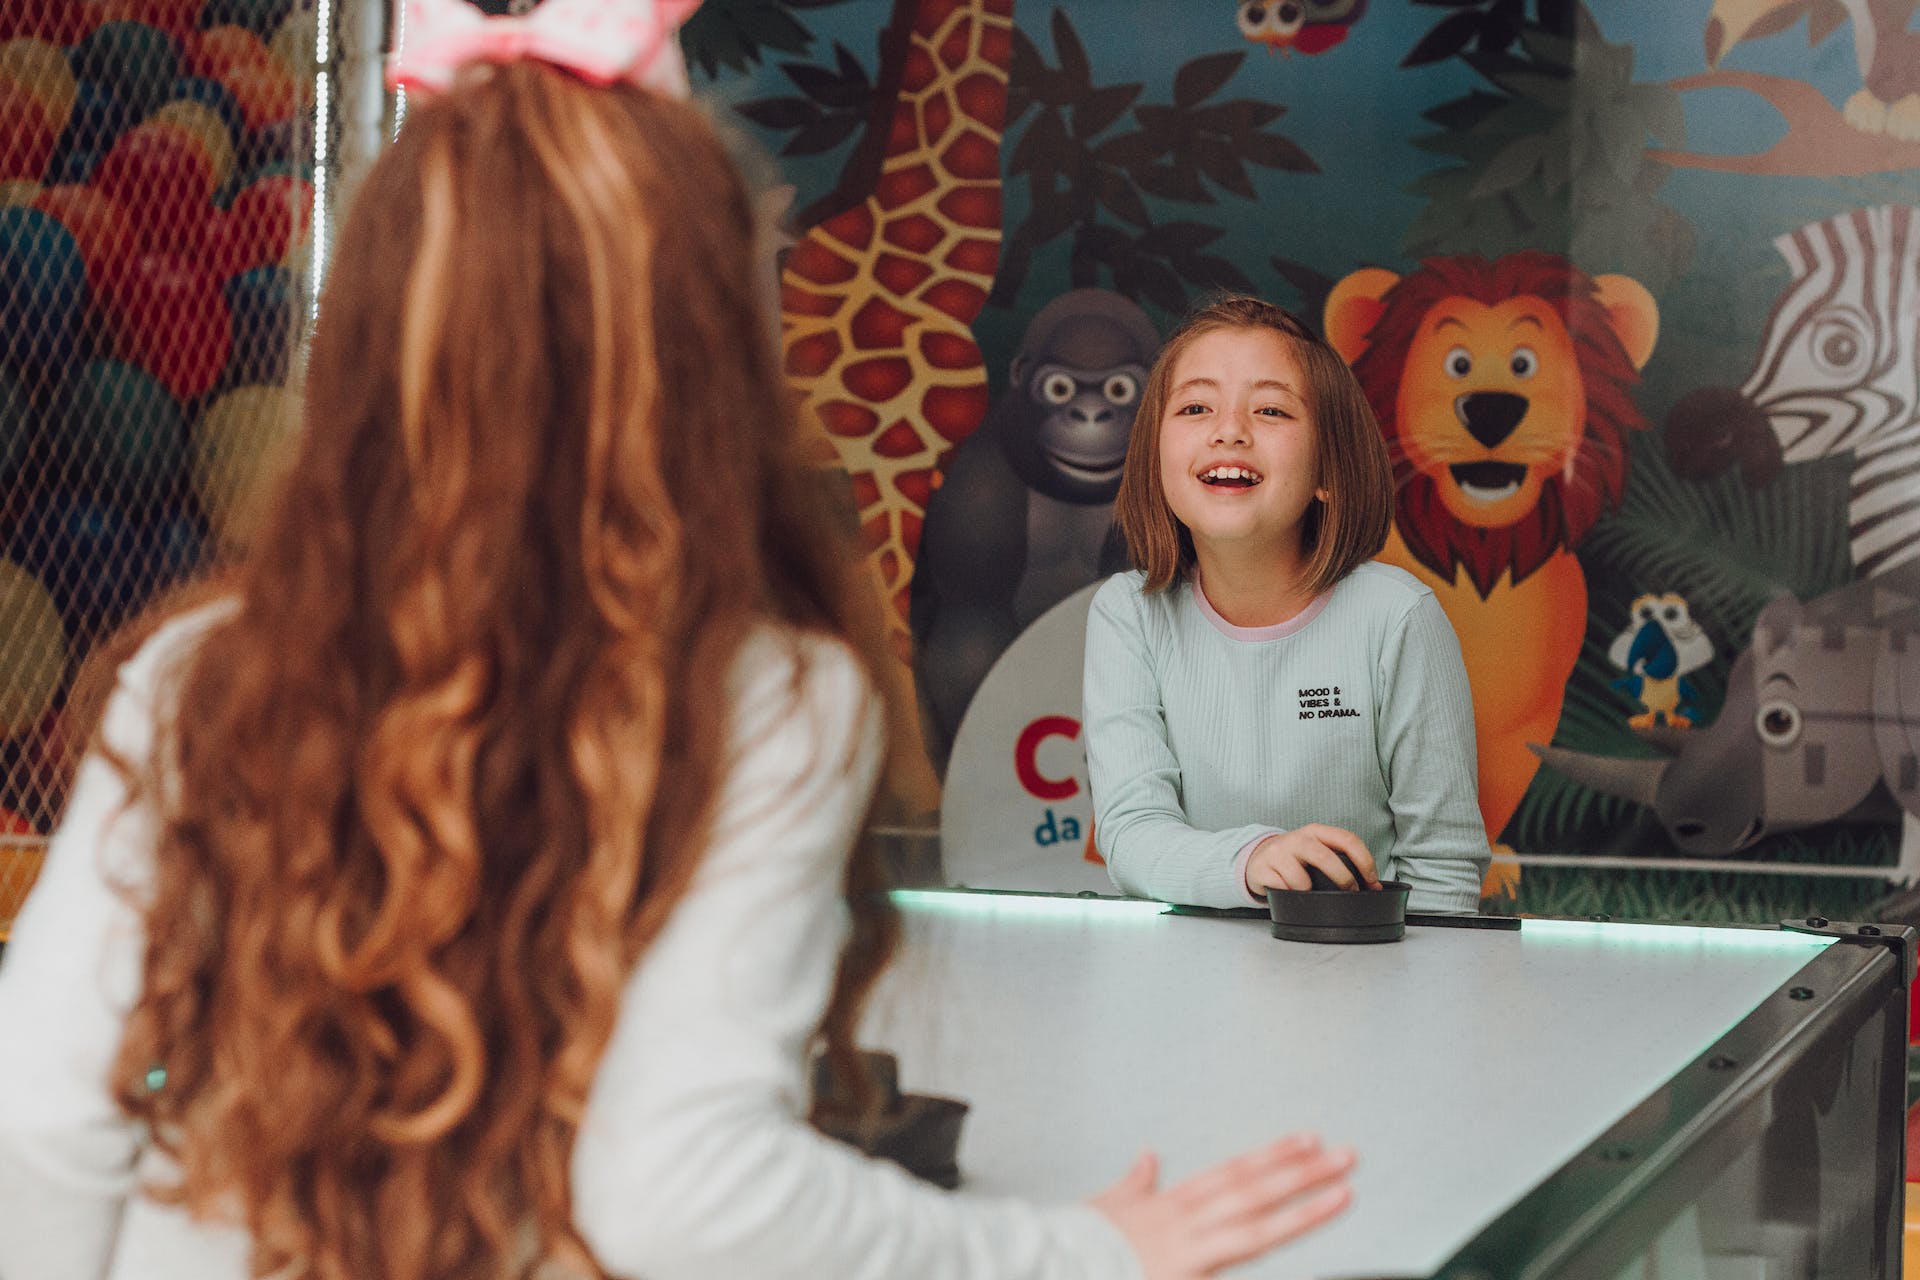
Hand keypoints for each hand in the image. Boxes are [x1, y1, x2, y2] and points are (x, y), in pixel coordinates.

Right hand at [1090, 1134, 1354, 1278]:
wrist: (1052, 1263)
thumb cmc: (1079, 1244)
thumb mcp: (1108, 1206)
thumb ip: (1136, 1183)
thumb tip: (1149, 1156)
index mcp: (1171, 1204)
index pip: (1234, 1172)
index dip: (1273, 1156)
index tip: (1308, 1141)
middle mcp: (1185, 1221)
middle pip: (1255, 1190)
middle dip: (1303, 1172)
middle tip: (1346, 1156)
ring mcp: (1187, 1250)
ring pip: (1255, 1223)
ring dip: (1303, 1206)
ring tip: (1343, 1190)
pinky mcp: (1185, 1275)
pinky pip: (1237, 1257)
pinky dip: (1269, 1244)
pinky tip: (1300, 1234)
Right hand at [1246, 825, 1379, 894]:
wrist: (1258, 858)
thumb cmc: (1296, 857)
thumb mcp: (1317, 850)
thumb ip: (1340, 860)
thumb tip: (1372, 886)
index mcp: (1316, 831)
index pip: (1348, 840)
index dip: (1365, 862)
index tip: (1373, 882)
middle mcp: (1298, 839)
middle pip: (1326, 858)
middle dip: (1343, 879)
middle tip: (1350, 892)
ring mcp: (1278, 853)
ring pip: (1302, 882)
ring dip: (1308, 893)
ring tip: (1304, 890)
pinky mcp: (1262, 869)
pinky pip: (1283, 891)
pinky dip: (1289, 896)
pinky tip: (1285, 889)